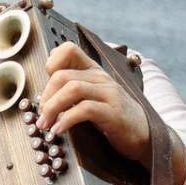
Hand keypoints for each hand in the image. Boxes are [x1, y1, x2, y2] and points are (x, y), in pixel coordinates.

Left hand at [36, 42, 151, 165]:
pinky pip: (85, 109)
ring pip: (72, 89)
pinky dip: (67, 120)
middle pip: (62, 75)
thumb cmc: (114, 117)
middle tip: (41, 116)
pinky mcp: (113, 112)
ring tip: (46, 125)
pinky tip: (60, 130)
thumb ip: (74, 89)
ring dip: (52, 108)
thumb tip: (48, 88)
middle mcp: (101, 78)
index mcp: (94, 71)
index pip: (69, 49)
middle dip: (46, 97)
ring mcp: (109, 94)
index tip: (46, 86)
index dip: (51, 62)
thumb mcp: (93, 97)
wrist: (144, 135)